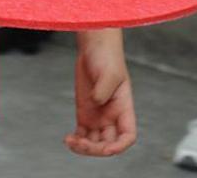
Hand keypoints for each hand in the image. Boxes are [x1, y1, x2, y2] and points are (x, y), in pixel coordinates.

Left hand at [65, 30, 136, 156]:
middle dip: (97, 149)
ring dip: (84, 147)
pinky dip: (76, 140)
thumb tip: (95, 102)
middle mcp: (112, 115)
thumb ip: (103, 90)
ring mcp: (98, 115)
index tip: (107, 148)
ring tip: (71, 141)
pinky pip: (82, 133)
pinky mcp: (84, 112)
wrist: (93, 47)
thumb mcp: (109, 73)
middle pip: (108, 143)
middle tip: (82, 144)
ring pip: (94, 142)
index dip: (120, 146)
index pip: (128, 135)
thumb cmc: (107, 57)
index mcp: (124, 108)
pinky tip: (68, 139)